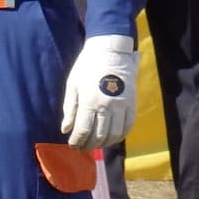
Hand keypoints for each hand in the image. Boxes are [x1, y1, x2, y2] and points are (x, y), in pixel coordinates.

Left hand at [59, 34, 138, 149]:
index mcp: (89, 101)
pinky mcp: (132, 102)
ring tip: (96, 145)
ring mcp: (122, 105)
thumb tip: (66, 130)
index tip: (72, 145)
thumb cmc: (87, 66)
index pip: (83, 130)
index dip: (77, 141)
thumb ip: (70, 109)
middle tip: (82, 148)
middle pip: (98, 135)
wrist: (110, 49)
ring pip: (114, 134)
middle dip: (89, 145)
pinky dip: (120, 135)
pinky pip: (128, 125)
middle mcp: (107, 105)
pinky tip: (112, 138)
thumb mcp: (73, 85)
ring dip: (104, 144)